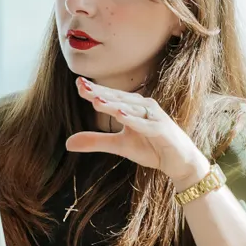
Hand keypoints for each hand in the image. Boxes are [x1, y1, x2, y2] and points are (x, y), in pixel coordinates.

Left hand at [67, 76, 207, 188]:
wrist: (178, 161)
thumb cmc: (150, 148)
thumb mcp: (118, 146)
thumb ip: (95, 141)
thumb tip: (67, 143)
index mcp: (132, 107)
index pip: (110, 97)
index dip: (94, 91)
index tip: (78, 83)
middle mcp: (143, 106)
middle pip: (118, 98)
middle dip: (100, 92)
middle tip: (81, 85)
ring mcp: (153, 116)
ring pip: (130, 108)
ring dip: (114, 104)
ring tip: (96, 100)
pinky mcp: (161, 129)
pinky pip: (145, 124)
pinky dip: (133, 120)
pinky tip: (120, 115)